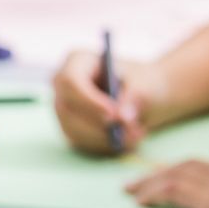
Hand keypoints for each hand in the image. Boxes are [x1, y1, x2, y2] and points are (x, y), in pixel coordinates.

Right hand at [52, 49, 166, 154]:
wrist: (143, 96)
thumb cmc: (142, 82)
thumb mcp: (145, 84)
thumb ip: (134, 97)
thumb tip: (122, 117)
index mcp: (78, 62)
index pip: (71, 82)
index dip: (88, 101)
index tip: (113, 116)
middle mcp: (63, 85)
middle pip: (67, 109)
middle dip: (99, 125)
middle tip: (131, 132)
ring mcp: (63, 108)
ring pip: (74, 130)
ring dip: (106, 138)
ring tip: (137, 135)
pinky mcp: (70, 128)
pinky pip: (81, 143)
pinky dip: (106, 146)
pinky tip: (128, 140)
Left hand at [127, 160, 208, 207]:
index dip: (199, 172)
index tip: (186, 174)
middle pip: (191, 167)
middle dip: (166, 172)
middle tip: (144, 177)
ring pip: (173, 177)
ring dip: (149, 182)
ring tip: (130, 188)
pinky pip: (170, 191)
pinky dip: (152, 194)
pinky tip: (139, 200)